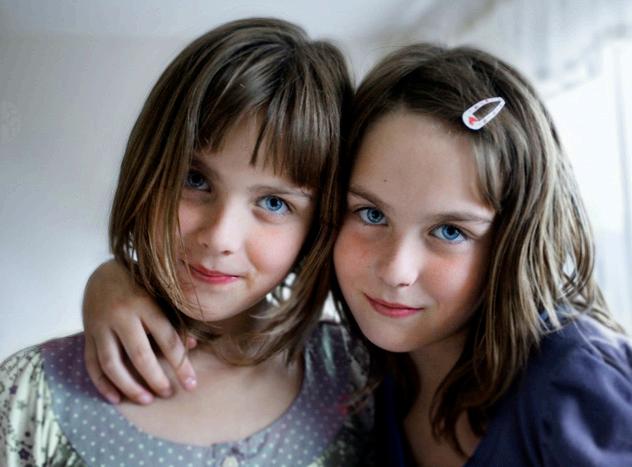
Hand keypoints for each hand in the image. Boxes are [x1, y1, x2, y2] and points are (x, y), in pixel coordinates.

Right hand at [82, 259, 197, 403]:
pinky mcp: (87, 334)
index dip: (181, 364)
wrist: (103, 273)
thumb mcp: (161, 297)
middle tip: (168, 394)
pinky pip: (92, 364)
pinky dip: (103, 384)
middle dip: (155, 379)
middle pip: (139, 355)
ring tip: (146, 400)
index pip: (167, 339)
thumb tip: (193, 348)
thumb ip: (175, 320)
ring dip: (129, 386)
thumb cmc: (141, 287)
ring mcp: (100, 325)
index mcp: (145, 303)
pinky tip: (116, 399)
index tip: (191, 384)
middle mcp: (121, 315)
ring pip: (112, 364)